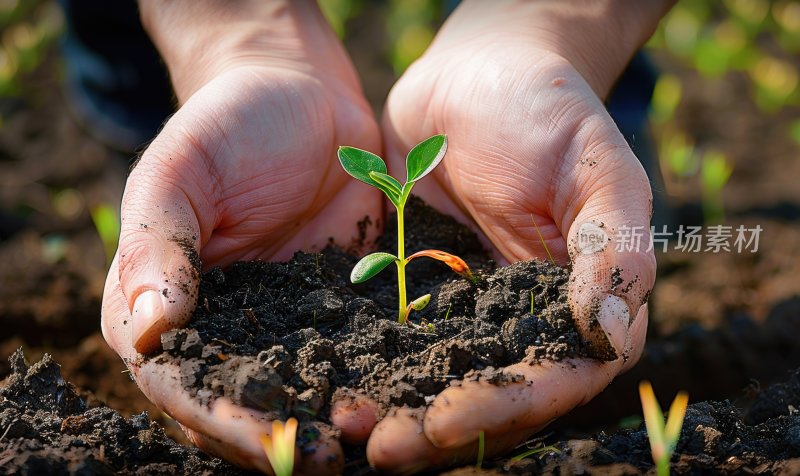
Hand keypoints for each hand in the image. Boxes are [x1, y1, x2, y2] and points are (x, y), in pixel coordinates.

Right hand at [101, 1, 380, 471]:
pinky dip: (380, 379)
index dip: (222, 419)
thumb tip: (150, 331)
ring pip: (306, 390)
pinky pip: (359, 352)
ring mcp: (289, 323)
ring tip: (381, 437)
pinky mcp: (343, 307)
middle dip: (288, 438)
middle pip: (246, 404)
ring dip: (338, 420)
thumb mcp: (182, 170)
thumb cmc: (227, 124)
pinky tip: (411, 395)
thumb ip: (160, 245)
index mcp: (165, 306)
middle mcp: (227, 329)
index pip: (183, 383)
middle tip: (338, 457)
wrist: (301, 94)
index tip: (271, 442)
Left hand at [369, 1, 668, 471]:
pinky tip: (329, 385)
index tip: (442, 421)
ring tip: (346, 431)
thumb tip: (614, 332)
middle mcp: (527, 322)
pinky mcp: (420, 293)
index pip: (554, 379)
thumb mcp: (595, 167)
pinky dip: (368, 368)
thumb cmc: (548, 110)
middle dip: (438, 429)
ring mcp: (470, 312)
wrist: (476, 75)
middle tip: (379, 450)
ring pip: (438, 381)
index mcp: (582, 306)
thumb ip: (613, 247)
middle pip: (491, 398)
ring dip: (397, 412)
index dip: (503, 408)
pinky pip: (394, 341)